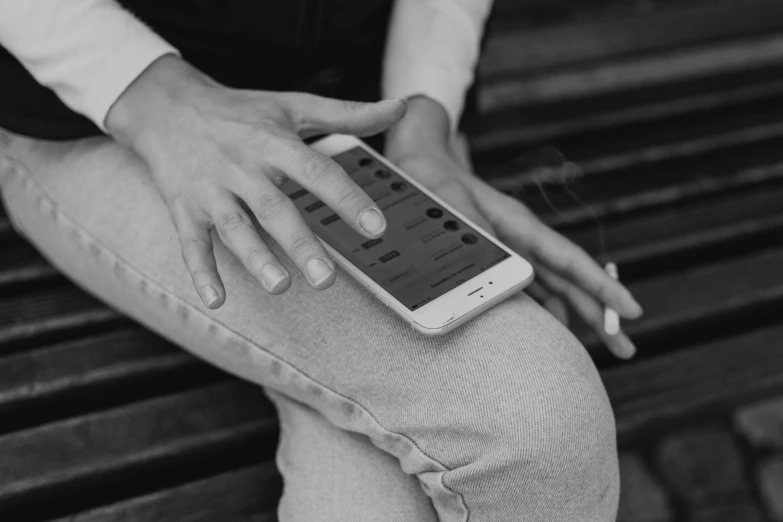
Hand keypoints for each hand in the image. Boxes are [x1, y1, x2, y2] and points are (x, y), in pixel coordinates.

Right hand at [107, 55, 405, 307]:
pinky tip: (218, 300)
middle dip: (300, 245)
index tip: (377, 229)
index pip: (316, 171)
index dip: (347, 199)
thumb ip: (347, 113)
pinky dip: (201, 272)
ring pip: (234, 229)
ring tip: (280, 288)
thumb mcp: (293, 105)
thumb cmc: (242, 111)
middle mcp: (242, 166)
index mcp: (273, 142)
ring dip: (255, 259)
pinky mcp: (183, 208)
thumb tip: (400, 107)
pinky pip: (191, 243)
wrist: (165, 106)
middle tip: (328, 280)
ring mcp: (210, 189)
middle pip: (274, 208)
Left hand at [386, 97, 642, 358]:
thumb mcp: (453, 211)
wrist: (420, 167)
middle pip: (571, 282)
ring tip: (593, 350)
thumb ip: (476, 242)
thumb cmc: (436, 187)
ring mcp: (513, 251)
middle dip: (600, 314)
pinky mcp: (498, 260)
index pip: (571, 261)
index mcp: (521, 227)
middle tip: (626, 349)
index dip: (602, 287)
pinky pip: (527, 291)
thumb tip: (498, 280)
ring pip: (553, 289)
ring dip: (572, 318)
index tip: (631, 311)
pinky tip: (547, 334)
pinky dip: (540, 312)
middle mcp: (524, 241)